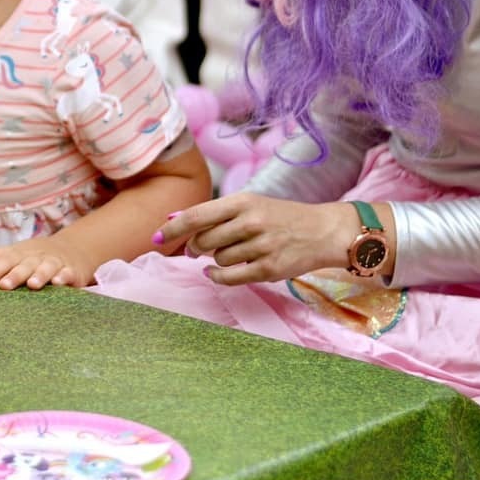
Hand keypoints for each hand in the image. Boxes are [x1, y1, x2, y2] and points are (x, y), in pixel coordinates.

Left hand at [0, 237, 95, 290]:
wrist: (74, 247)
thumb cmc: (39, 255)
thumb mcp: (20, 252)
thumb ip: (2, 257)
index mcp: (23, 253)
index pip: (8, 259)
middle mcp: (38, 257)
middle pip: (26, 264)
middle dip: (15, 275)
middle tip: (4, 285)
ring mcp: (56, 263)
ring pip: (47, 268)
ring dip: (39, 275)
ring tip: (32, 284)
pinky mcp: (72, 271)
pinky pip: (68, 273)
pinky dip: (63, 276)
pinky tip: (58, 282)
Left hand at [160, 195, 354, 284]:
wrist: (323, 231)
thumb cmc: (281, 217)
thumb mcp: (250, 205)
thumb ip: (213, 213)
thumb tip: (172, 219)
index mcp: (243, 202)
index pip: (197, 215)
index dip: (172, 228)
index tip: (155, 238)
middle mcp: (251, 222)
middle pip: (203, 240)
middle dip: (195, 247)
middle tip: (197, 249)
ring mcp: (261, 246)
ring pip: (217, 259)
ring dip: (216, 259)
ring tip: (233, 253)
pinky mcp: (269, 269)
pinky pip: (229, 278)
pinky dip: (216, 277)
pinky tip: (214, 273)